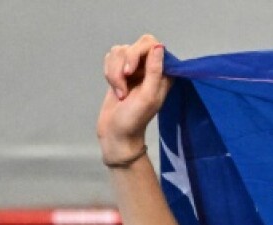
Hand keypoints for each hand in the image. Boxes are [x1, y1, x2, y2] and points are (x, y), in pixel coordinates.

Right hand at [97, 35, 171, 164]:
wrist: (116, 132)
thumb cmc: (134, 118)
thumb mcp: (148, 96)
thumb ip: (154, 71)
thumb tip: (159, 47)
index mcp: (163, 73)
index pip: (152, 44)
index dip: (138, 53)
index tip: (132, 71)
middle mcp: (150, 68)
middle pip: (134, 45)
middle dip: (123, 63)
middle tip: (125, 80)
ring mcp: (135, 69)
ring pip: (119, 52)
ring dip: (115, 72)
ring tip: (120, 92)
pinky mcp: (120, 71)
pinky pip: (110, 58)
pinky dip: (109, 73)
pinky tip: (115, 89)